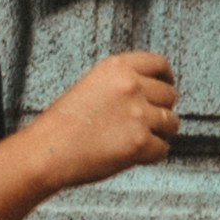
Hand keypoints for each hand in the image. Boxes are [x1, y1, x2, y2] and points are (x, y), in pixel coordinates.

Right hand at [24, 48, 178, 195]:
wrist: (48, 151)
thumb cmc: (63, 124)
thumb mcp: (93, 84)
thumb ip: (122, 82)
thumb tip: (150, 92)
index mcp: (118, 67)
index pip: (159, 64)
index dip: (166, 78)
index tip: (167, 87)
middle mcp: (132, 85)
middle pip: (169, 95)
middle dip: (162, 110)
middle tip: (150, 122)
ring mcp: (138, 114)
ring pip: (171, 122)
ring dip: (162, 133)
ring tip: (144, 140)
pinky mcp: (139, 142)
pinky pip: (162, 149)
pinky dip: (153, 155)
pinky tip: (138, 156)